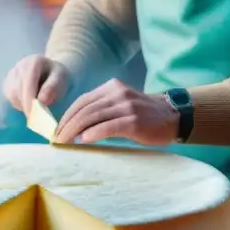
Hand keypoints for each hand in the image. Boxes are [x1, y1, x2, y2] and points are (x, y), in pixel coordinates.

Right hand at [2, 55, 69, 112]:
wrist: (51, 71)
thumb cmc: (58, 76)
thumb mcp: (62, 78)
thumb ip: (53, 87)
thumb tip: (42, 100)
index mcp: (33, 62)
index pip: (28, 83)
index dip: (30, 101)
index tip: (34, 116)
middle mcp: (19, 66)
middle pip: (18, 90)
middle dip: (28, 106)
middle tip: (39, 120)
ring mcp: (11, 75)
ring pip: (13, 96)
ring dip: (24, 105)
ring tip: (38, 104)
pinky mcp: (7, 84)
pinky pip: (11, 98)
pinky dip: (20, 104)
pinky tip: (30, 101)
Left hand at [55, 78, 179, 145]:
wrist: (172, 118)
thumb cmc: (144, 116)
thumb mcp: (121, 106)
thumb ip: (102, 112)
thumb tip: (76, 130)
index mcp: (112, 87)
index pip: (83, 101)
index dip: (67, 116)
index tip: (57, 131)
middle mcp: (118, 93)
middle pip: (85, 108)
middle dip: (68, 125)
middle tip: (57, 140)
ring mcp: (126, 105)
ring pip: (93, 116)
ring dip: (75, 130)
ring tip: (65, 142)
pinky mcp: (134, 120)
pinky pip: (108, 126)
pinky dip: (94, 132)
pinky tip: (83, 140)